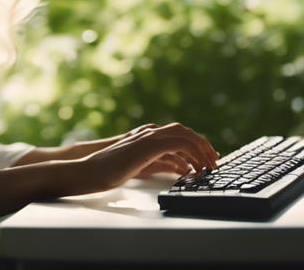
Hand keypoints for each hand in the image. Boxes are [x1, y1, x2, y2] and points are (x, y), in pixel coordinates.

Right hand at [56, 123, 218, 195]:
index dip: (197, 144)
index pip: (180, 134)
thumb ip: (162, 163)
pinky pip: (176, 145)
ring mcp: (148, 137)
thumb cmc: (111, 170)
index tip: (209, 158)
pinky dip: (189, 154)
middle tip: (214, 162)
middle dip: (203, 146)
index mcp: (149, 134)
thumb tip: (182, 168)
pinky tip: (193, 168)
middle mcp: (150, 132)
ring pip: (184, 136)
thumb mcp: (142, 165)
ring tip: (208, 166)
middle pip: (186, 132)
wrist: (89, 170)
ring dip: (200, 150)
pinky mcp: (146, 146)